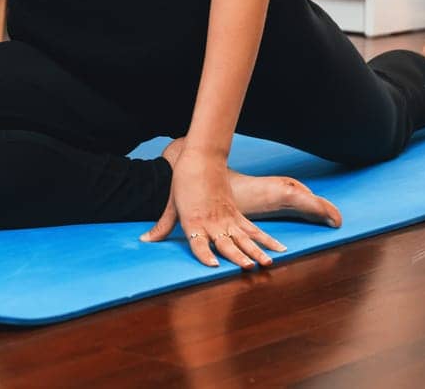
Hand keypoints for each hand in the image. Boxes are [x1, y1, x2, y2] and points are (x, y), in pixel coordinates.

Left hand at [139, 148, 287, 268]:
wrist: (201, 157)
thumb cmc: (183, 181)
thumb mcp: (171, 204)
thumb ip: (162, 226)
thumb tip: (145, 241)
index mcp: (194, 221)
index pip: (198, 243)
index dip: (205, 255)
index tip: (214, 265)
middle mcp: (212, 222)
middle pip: (227, 243)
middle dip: (238, 256)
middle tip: (249, 267)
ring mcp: (227, 217)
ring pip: (245, 238)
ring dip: (257, 251)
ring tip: (268, 263)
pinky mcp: (237, 212)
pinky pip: (254, 229)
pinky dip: (266, 239)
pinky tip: (279, 249)